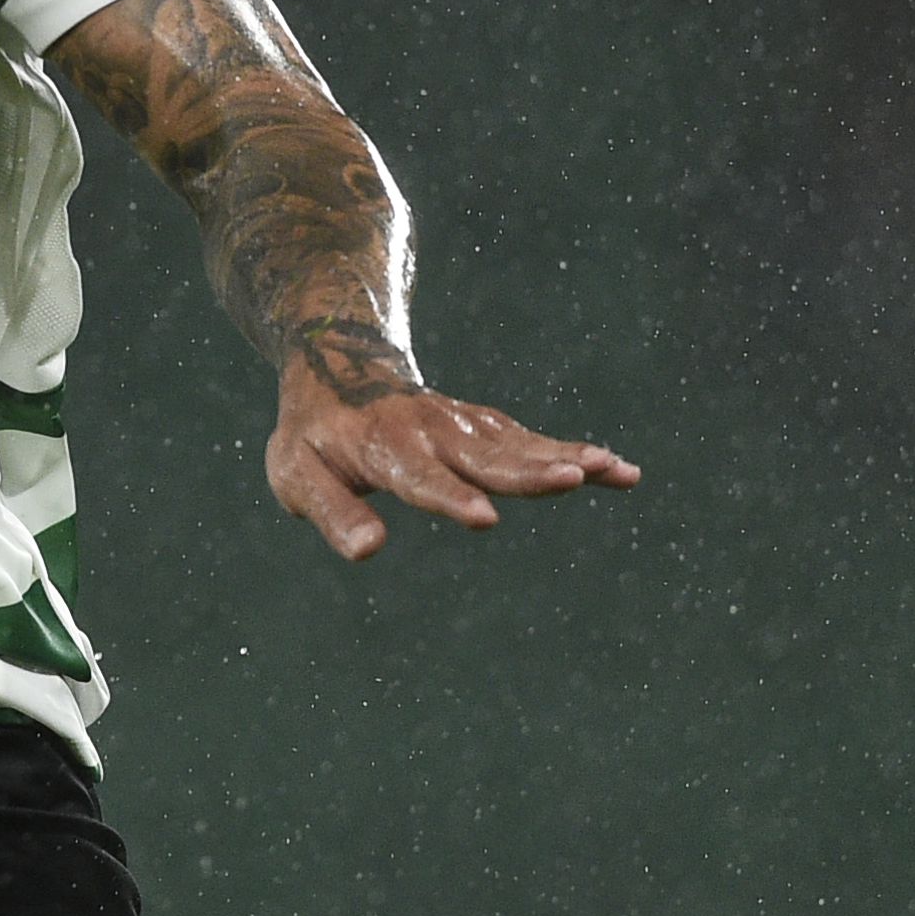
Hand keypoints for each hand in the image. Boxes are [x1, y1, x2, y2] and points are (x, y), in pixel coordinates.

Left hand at [267, 352, 637, 562]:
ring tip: (615, 470)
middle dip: (530, 472)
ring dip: (569, 457)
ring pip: (522, 446)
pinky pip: (534, 442)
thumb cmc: (314, 434)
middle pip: (487, 458)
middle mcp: (434, 432)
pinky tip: (617, 471)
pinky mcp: (487, 427)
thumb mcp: (297, 475)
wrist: (339, 364)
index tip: (484, 518)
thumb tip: (367, 551)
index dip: (450, 497)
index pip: (420, 478)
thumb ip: (332, 511)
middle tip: (574, 479)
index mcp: (384, 447)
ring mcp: (465, 426)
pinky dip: (574, 453)